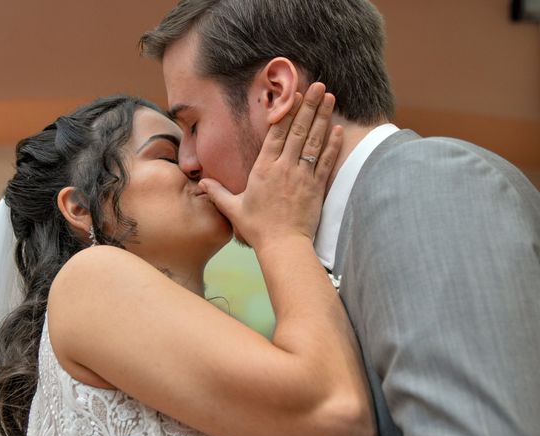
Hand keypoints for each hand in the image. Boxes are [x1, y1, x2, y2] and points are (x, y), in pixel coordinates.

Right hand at [199, 82, 341, 249]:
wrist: (283, 246)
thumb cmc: (258, 228)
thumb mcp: (233, 209)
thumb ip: (218, 193)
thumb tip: (201, 183)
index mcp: (264, 169)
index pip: (276, 134)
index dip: (286, 111)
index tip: (293, 94)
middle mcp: (284, 168)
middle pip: (298, 130)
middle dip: (308, 105)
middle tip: (318, 85)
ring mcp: (302, 176)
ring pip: (313, 141)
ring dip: (322, 117)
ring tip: (329, 97)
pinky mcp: (316, 187)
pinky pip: (325, 161)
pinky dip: (332, 145)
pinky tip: (337, 129)